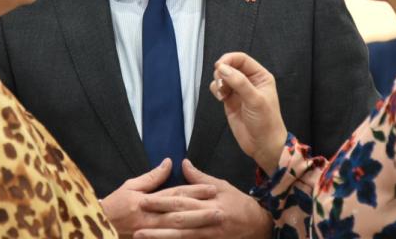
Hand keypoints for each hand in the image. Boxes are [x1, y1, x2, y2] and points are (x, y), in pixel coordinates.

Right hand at [100, 159, 218, 237]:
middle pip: (180, 213)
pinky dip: (182, 238)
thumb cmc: (115, 205)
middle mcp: (151, 216)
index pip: (175, 194)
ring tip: (214, 222)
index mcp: (147, 200)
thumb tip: (169, 163)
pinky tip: (196, 237)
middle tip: (221, 209)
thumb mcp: (131, 186)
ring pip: (177, 229)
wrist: (99, 227)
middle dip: (201, 211)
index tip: (212, 189)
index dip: (194, 191)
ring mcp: (151, 231)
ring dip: (196, 225)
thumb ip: (152, 177)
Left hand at [133, 160, 271, 238]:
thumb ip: (200, 178)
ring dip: (160, 237)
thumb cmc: (238, 203)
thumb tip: (183, 163)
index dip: (162, 200)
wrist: (258, 225)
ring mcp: (208, 234)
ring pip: (181, 236)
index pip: (182, 199)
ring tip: (140, 236)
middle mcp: (207, 218)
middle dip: (157, 218)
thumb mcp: (222, 186)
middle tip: (137, 219)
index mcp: (209, 201)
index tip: (144, 199)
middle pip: (178, 218)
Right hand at [210, 52, 286, 173]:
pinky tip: (221, 98)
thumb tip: (222, 68)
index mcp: (260, 76)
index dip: (229, 59)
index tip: (219, 66)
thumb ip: (239, 82)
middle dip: (222, 71)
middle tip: (221, 84)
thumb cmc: (266, 122)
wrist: (262, 145)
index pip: (242, 59)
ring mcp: (238, 91)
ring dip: (218, 81)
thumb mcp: (255, 100)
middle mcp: (249, 81)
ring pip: (222, 76)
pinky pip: (218, 88)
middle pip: (230, 66)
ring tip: (222, 93)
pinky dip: (216, 90)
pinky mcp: (230, 100)